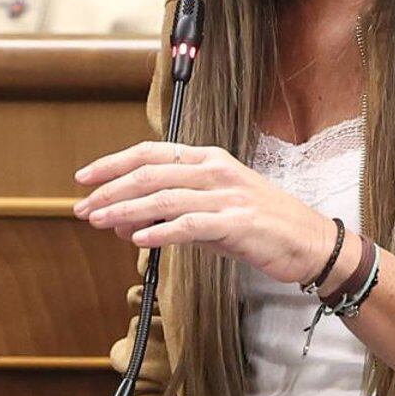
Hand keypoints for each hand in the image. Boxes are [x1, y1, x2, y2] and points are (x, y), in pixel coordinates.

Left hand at [74, 141, 346, 286]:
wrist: (312, 242)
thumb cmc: (261, 225)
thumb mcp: (213, 211)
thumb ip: (170, 214)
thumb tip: (124, 223)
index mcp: (208, 159)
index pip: (150, 153)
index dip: (113, 163)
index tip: (84, 177)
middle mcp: (215, 171)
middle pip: (150, 173)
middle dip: (111, 190)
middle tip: (83, 207)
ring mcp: (227, 195)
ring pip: (164, 197)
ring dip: (126, 210)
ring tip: (100, 221)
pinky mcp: (237, 222)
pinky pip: (190, 225)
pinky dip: (161, 231)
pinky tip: (138, 239)